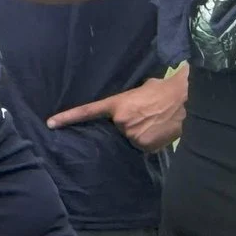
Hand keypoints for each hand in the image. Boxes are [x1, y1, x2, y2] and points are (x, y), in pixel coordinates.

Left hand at [48, 68, 186, 152]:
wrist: (184, 100)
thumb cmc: (163, 90)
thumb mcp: (141, 89)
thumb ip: (128, 100)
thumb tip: (128, 106)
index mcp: (117, 104)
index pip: (87, 112)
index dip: (68, 118)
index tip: (51, 124)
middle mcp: (120, 122)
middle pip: (117, 129)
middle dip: (128, 124)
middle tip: (145, 116)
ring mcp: (131, 135)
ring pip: (131, 138)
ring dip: (140, 133)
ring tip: (155, 122)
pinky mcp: (144, 146)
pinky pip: (143, 147)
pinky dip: (149, 141)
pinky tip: (159, 131)